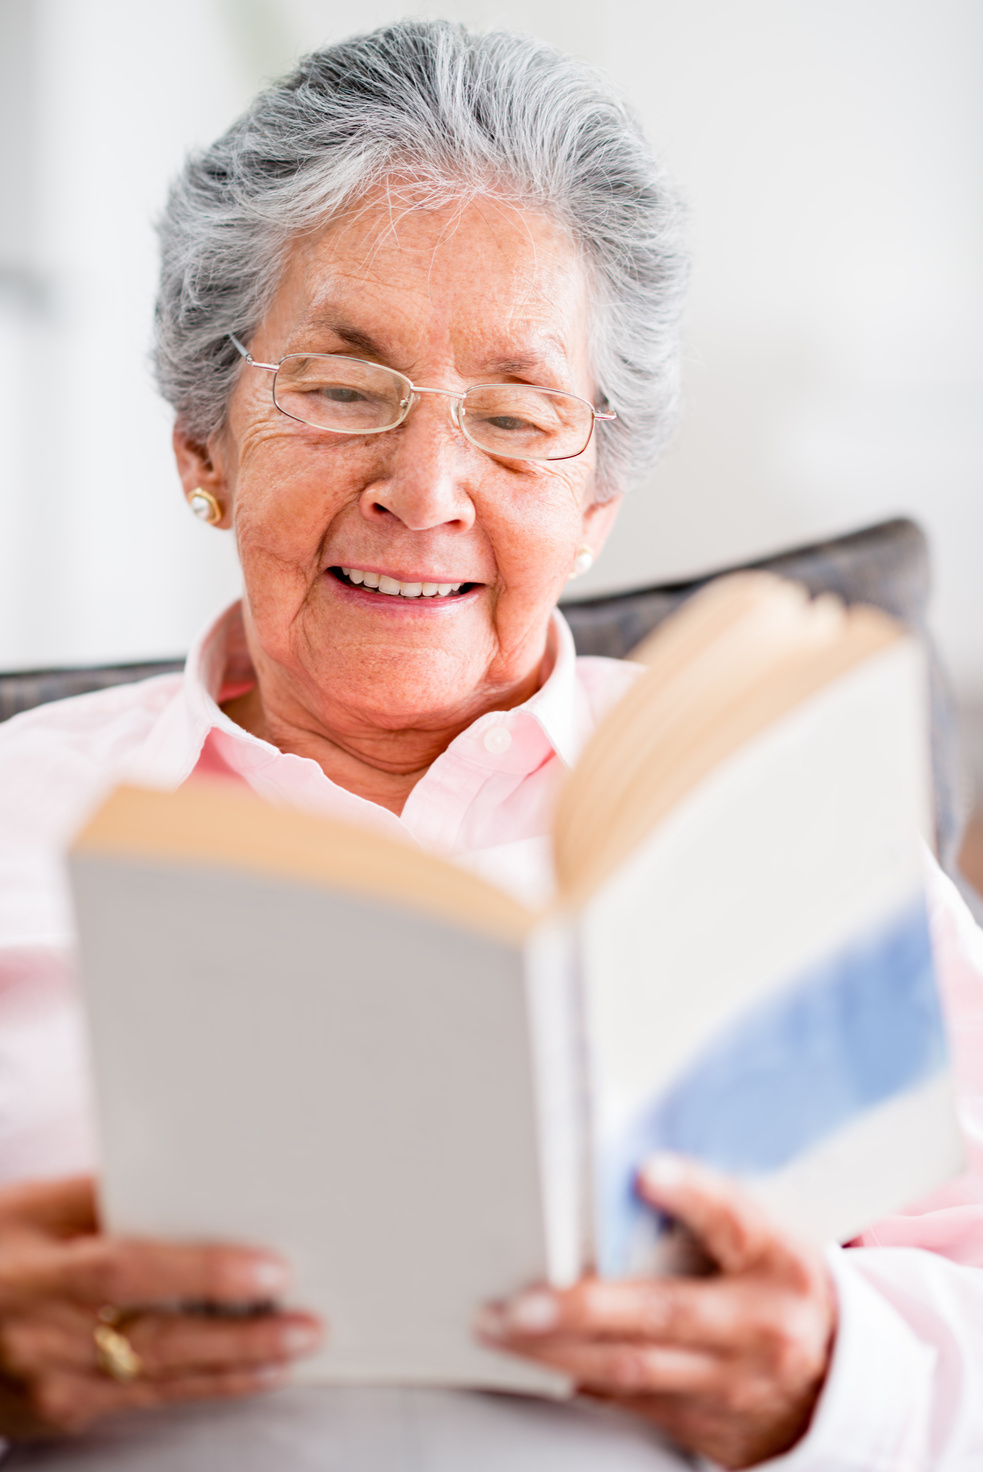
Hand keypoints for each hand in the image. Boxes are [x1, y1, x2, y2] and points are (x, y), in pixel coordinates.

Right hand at [0, 1175, 324, 1437]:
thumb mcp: (29, 1207)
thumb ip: (101, 1196)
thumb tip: (180, 1180)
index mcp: (36, 1276)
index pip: (127, 1273)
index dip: (201, 1272)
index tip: (268, 1268)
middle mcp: (44, 1341)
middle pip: (156, 1342)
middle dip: (241, 1337)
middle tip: (306, 1323)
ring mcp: (53, 1389)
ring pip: (160, 1381)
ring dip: (235, 1367)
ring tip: (296, 1348)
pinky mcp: (63, 1417)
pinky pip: (145, 1401)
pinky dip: (203, 1386)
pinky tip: (247, 1374)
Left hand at [478, 1155, 835, 1469]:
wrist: (838, 1385)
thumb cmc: (780, 1286)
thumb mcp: (768, 1236)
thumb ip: (710, 1208)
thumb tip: (628, 1168)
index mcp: (778, 1262)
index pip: (735, 1220)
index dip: (692, 1194)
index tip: (646, 1171)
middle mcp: (760, 1328)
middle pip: (663, 1314)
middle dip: (582, 1308)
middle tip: (518, 1300)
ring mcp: (733, 1385)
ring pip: (632, 1369)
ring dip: (556, 1350)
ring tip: (500, 1328)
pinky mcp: (707, 1424)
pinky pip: (630, 1402)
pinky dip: (576, 1379)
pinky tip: (532, 1361)